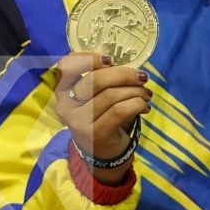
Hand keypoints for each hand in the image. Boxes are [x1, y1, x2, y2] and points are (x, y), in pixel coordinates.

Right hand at [55, 52, 150, 178]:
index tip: (110, 59)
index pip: (65, 68)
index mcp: (63, 91)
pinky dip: (136, 104)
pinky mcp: (95, 134)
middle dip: (123, 74)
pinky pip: (119, 111)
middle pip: (94, 80)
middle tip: (142, 76)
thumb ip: (102, 79)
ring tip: (146, 93)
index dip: (87, 58)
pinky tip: (144, 106)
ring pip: (110, 96)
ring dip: (135, 91)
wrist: (103, 151)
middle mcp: (66, 106)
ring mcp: (79, 122)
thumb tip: (127, 66)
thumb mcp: (95, 96)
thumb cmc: (100, 115)